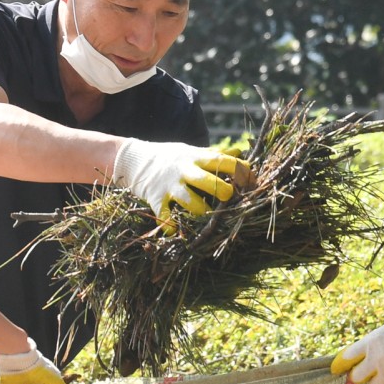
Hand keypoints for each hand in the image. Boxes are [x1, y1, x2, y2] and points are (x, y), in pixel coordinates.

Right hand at [111, 138, 249, 230]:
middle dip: (221, 188)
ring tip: (205, 213)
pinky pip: (163, 214)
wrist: (133, 159)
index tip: (250, 179)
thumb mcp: (191, 152)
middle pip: (206, 179)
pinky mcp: (156, 198)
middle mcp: (183, 170)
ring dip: (199, 208)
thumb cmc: (169, 157)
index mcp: (195, 158)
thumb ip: (214, 155)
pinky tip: (175, 231)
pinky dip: (169, 224)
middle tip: (229, 196)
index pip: (220, 160)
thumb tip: (239, 154)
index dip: (238, 169)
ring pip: (187, 198)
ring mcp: (169, 185)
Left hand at [330, 308, 383, 383]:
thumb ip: (375, 344)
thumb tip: (367, 356)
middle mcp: (376, 358)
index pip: (348, 356)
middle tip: (364, 375)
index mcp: (371, 342)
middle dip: (359, 377)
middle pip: (356, 377)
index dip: (341, 364)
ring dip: (379, 381)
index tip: (336, 369)